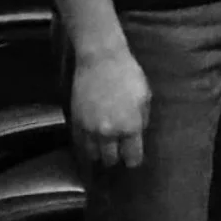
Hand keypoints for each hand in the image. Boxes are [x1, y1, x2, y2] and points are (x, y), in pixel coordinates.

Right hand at [71, 48, 150, 168]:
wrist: (101, 60)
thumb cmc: (128, 74)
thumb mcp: (145, 95)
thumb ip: (142, 118)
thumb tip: (138, 133)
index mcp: (130, 126)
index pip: (132, 157)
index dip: (134, 159)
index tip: (133, 157)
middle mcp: (109, 132)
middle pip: (110, 160)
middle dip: (116, 157)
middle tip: (119, 150)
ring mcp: (90, 129)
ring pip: (93, 155)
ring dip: (100, 152)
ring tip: (105, 145)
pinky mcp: (76, 123)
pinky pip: (80, 144)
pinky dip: (87, 144)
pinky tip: (93, 138)